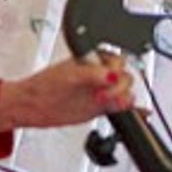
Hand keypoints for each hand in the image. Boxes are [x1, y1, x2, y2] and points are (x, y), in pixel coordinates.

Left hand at [0, 53, 134, 130]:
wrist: (32, 106)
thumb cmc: (44, 85)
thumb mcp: (70, 75)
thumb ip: (92, 74)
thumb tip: (111, 76)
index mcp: (94, 59)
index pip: (119, 61)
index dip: (115, 72)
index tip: (105, 83)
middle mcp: (101, 74)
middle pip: (126, 78)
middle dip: (118, 88)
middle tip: (101, 97)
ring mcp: (102, 91)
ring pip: (126, 93)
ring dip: (123, 99)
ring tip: (105, 104)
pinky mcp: (102, 107)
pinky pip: (123, 107)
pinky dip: (132, 109)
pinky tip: (139, 113)